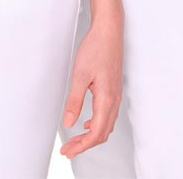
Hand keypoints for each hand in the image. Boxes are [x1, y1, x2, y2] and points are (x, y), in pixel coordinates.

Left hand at [60, 15, 122, 159]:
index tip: (68, 151)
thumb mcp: (80, 74)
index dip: (82, 146)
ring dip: (90, 136)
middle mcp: (114, 100)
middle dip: (85, 145)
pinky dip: (96, 125)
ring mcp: (115, 95)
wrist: (109, 31)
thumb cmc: (96, 48)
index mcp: (106, 98)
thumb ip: (75, 100)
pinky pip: (107, 115)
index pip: (96, 133)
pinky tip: (86, 123)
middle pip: (102, 133)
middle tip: (68, 150)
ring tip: (74, 140)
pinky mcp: (113, 89)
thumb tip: (69, 123)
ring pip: (105, 125)